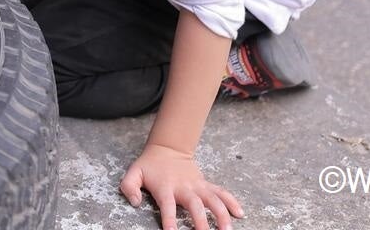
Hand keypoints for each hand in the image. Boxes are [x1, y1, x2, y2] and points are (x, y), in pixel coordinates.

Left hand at [119, 144, 242, 229]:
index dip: (169, 220)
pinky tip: (240, 213)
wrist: (168, 148)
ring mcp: (197, 186)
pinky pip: (222, 192)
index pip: (167, 206)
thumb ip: (129, 187)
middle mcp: (184, 187)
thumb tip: (135, 202)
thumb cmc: (150, 166)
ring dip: (221, 214)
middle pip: (195, 205)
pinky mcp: (205, 185)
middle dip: (201, 221)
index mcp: (165, 187)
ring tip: (227, 229)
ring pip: (213, 199)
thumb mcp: (134, 173)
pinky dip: (232, 202)